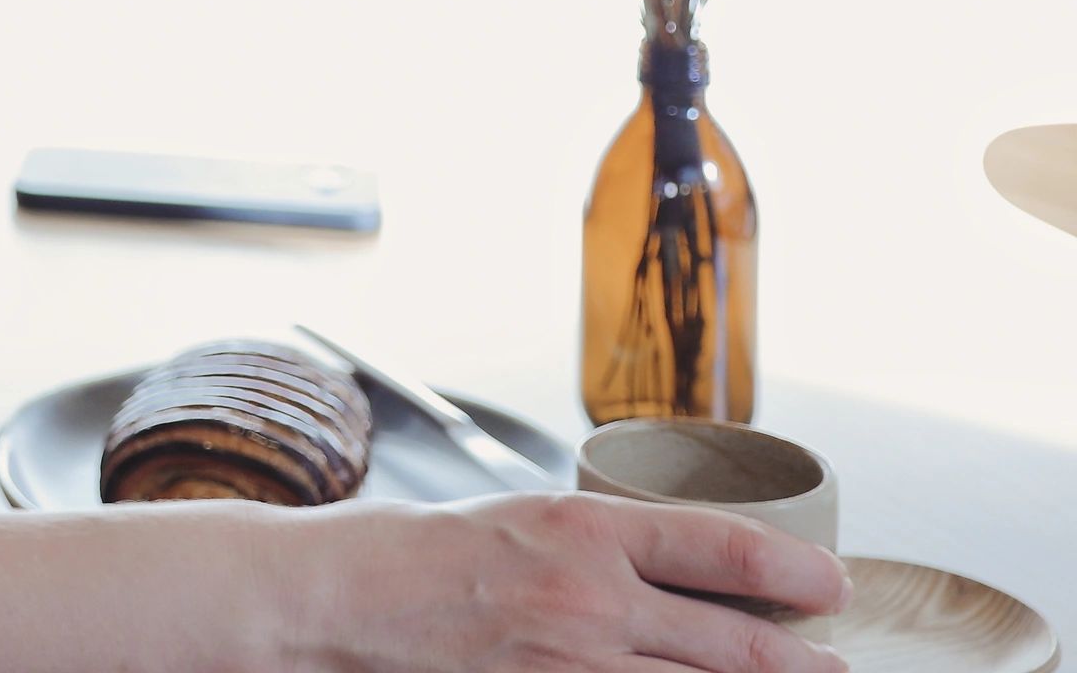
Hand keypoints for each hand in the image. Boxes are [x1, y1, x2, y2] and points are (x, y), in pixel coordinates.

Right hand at [251, 490, 851, 672]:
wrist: (337, 601)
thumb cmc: (415, 553)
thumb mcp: (514, 520)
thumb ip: (588, 549)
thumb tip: (661, 573)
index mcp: (580, 529)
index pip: (718, 549)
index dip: (791, 572)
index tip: (831, 585)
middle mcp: (588, 599)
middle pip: (731, 644)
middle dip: (800, 661)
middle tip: (840, 664)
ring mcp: (571, 666)